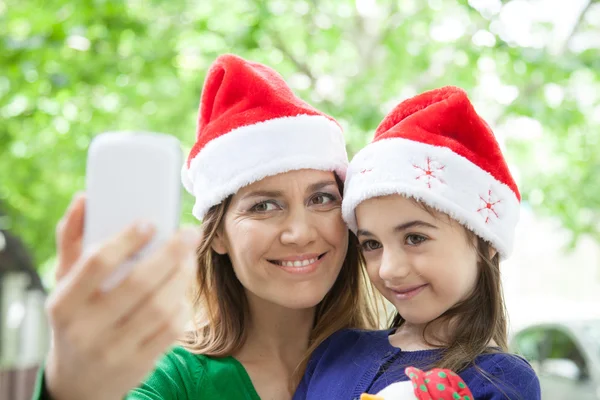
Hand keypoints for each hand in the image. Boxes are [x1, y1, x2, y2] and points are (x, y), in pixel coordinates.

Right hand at [44, 194, 198, 399]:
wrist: (78, 382)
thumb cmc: (74, 319)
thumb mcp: (63, 285)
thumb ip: (71, 241)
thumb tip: (83, 199)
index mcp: (64, 304)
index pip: (96, 264)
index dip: (126, 240)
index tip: (150, 221)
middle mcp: (87, 329)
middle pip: (138, 284)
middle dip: (171, 253)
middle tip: (189, 232)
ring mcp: (114, 350)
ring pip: (160, 307)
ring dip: (182, 277)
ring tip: (190, 257)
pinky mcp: (139, 364)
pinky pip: (171, 330)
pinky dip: (183, 305)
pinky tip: (183, 289)